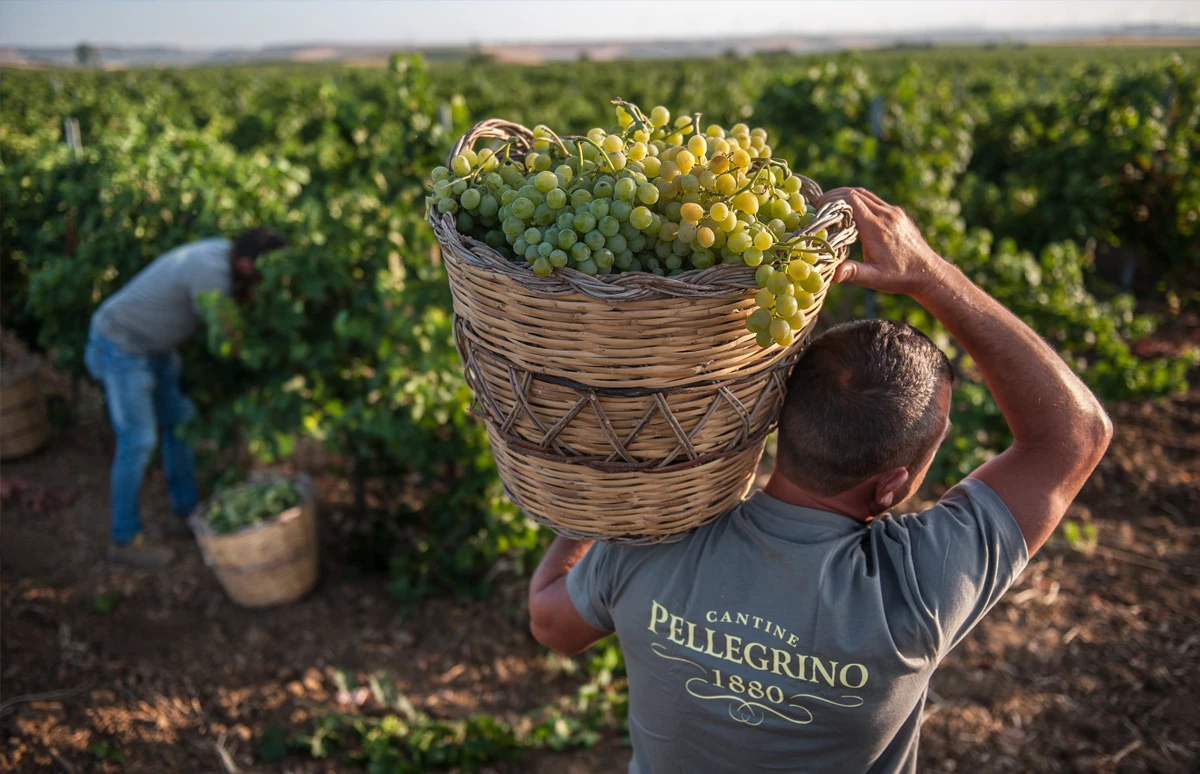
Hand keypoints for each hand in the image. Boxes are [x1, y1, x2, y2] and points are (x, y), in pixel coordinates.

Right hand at [819, 187, 945, 297]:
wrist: (929, 272)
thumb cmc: (900, 276)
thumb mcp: (874, 278)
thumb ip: (853, 273)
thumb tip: (833, 274)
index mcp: (876, 228)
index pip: (851, 200)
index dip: (832, 200)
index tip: (818, 208)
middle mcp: (886, 215)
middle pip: (856, 193)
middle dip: (835, 196)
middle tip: (818, 205)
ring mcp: (893, 213)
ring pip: (866, 194)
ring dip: (847, 196)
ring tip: (831, 206)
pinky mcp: (897, 214)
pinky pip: (875, 201)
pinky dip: (859, 201)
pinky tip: (851, 212)